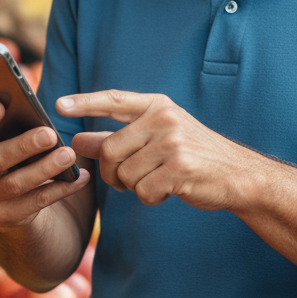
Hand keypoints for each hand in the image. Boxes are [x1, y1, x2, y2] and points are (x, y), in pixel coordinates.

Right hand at [0, 97, 90, 230]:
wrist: (9, 203)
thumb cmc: (10, 153)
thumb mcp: (1, 134)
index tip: (0, 105)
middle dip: (23, 146)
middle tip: (49, 133)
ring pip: (16, 184)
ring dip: (45, 168)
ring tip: (69, 155)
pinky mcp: (7, 217)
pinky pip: (36, 203)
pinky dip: (61, 189)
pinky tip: (81, 177)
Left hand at [60, 90, 234, 209]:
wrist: (238, 175)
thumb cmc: (194, 155)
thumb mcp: (157, 138)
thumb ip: (117, 138)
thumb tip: (77, 140)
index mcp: (158, 106)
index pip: (114, 100)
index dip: (84, 102)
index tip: (58, 105)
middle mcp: (164, 119)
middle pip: (109, 150)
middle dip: (110, 173)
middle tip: (123, 181)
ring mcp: (172, 142)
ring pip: (124, 174)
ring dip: (134, 187)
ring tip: (157, 181)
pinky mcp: (179, 168)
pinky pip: (142, 191)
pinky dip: (150, 198)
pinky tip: (168, 191)